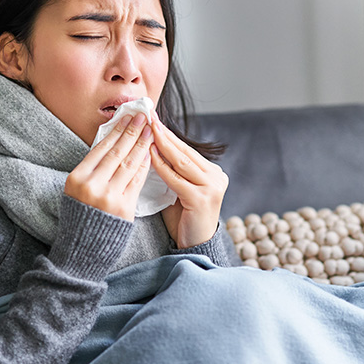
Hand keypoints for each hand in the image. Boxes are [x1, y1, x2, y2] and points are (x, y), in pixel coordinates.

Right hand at [64, 113, 152, 220]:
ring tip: (150, 130)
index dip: (116, 130)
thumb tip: (114, 140)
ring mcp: (108, 197)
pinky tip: (150, 153)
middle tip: (143, 116)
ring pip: (129, 164)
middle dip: (132, 132)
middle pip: (117, 153)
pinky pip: (137, 181)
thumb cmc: (82, 215)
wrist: (83, 248)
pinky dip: (144, 166)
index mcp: (76, 178)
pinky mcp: (123, 208)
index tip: (128, 116)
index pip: (101, 148)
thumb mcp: (77, 189)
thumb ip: (92, 168)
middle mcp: (92, 186)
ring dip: (141, 145)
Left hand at [149, 112, 227, 247]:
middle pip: (185, 151)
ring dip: (162, 144)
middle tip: (149, 117)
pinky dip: (161, 166)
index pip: (186, 149)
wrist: (194, 246)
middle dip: (164, 133)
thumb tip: (151, 144)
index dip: (169, 134)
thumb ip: (173, 170)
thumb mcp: (179, 189)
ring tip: (147, 130)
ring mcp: (211, 188)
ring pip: (181, 161)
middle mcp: (216, 177)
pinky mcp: (201, 199)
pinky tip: (149, 154)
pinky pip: (176, 178)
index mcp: (212, 172)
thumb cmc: (183, 218)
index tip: (153, 119)